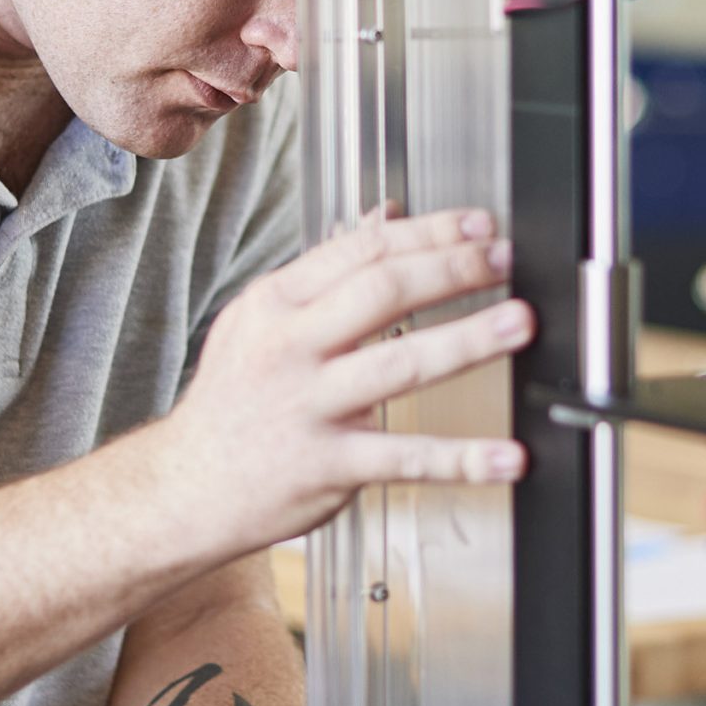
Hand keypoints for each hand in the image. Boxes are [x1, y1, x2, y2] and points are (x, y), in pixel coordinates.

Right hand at [152, 209, 532, 557]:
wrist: (186, 489)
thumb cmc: (235, 402)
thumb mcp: (263, 322)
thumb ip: (326, 272)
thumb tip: (384, 215)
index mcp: (276, 304)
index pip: (361, 251)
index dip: (427, 232)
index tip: (478, 226)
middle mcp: (289, 349)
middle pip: (382, 292)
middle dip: (452, 270)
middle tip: (506, 261)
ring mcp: (308, 407)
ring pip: (399, 365)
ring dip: (466, 341)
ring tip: (518, 324)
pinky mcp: (328, 466)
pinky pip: (405, 458)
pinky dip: (460, 459)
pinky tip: (505, 455)